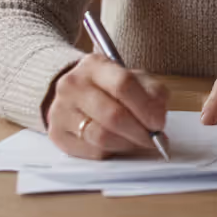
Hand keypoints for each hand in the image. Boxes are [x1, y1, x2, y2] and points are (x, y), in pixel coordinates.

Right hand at [43, 53, 169, 159]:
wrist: (75, 93)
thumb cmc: (111, 87)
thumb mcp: (135, 78)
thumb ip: (153, 92)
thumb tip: (158, 116)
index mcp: (94, 65)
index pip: (123, 85)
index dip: (146, 108)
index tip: (158, 122)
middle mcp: (73, 86)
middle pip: (112, 115)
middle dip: (139, 132)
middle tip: (154, 139)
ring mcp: (61, 111)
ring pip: (101, 137)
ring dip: (127, 144)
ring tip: (138, 141)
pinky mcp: (58, 134)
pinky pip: (92, 151)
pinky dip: (112, 152)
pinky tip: (119, 143)